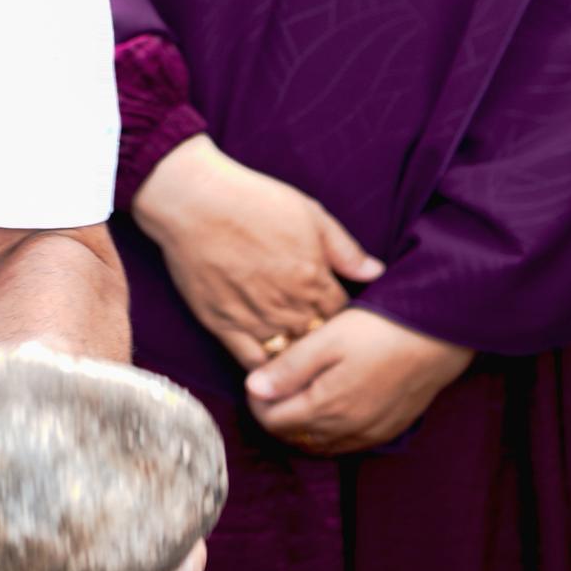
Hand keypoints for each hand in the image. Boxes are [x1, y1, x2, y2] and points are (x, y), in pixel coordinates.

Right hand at [129, 137, 382, 371]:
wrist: (194, 202)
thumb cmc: (253, 200)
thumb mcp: (310, 213)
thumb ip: (344, 249)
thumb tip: (376, 271)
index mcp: (314, 279)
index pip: (342, 315)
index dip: (343, 317)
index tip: (338, 316)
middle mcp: (289, 305)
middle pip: (319, 341)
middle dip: (323, 341)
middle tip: (322, 342)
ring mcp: (256, 319)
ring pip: (289, 356)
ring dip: (297, 358)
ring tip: (300, 359)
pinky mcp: (223, 326)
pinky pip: (252, 363)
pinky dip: (264, 370)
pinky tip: (270, 368)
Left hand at [246, 309, 472, 454]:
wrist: (440, 336)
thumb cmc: (381, 329)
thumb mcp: (329, 339)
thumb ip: (289, 367)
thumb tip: (252, 389)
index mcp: (326, 407)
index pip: (272, 421)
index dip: (257, 402)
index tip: (257, 378)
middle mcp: (346, 430)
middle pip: (293, 436)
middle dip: (276, 415)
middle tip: (274, 385)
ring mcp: (369, 433)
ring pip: (320, 444)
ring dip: (301, 426)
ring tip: (298, 394)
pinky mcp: (388, 430)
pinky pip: (346, 444)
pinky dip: (329, 432)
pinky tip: (330, 407)